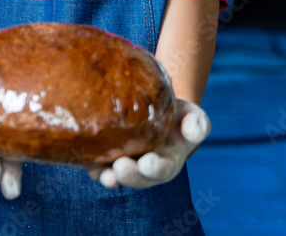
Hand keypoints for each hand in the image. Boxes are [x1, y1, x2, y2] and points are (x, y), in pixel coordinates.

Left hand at [87, 99, 210, 189]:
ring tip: (104, 175)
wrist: (152, 109)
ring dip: (110, 177)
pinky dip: (93, 167)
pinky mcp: (106, 156)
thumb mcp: (190, 115)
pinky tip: (87, 165)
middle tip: (120, 168)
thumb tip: (194, 129)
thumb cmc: (175, 114)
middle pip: (139, 177)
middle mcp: (145, 166)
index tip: (148, 164)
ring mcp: (126, 162)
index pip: (164, 168)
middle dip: (130, 175)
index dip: (156, 169)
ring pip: (117, 176)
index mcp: (169, 159)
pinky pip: (98, 165)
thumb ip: (197, 123)